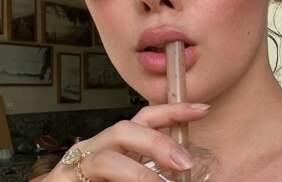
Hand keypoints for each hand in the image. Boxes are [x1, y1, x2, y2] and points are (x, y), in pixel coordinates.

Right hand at [43, 102, 209, 180]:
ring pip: (105, 160)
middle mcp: (94, 148)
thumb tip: (185, 168)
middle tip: (184, 163)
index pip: (145, 118)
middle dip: (157, 142)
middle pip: (124, 130)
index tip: (203, 108)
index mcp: (115, 143)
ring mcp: (74, 166)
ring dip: (137, 175)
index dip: (173, 110)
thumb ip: (151, 167)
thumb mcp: (128, 171)